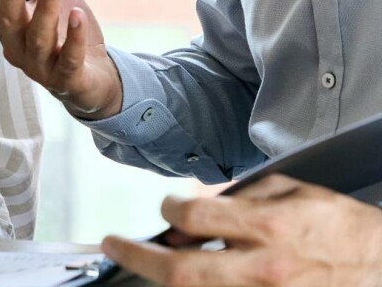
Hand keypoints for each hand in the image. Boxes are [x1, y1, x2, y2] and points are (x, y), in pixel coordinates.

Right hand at [0, 0, 122, 118]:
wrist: (94, 76)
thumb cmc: (63, 28)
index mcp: (8, 23)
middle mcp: (18, 46)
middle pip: (8, 23)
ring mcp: (41, 66)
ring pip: (38, 39)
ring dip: (44, 10)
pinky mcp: (68, 80)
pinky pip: (68, 60)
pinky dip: (73, 39)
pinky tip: (79, 15)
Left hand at [102, 175, 381, 285]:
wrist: (381, 266)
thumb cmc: (335, 224)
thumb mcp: (288, 189)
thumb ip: (237, 197)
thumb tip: (191, 212)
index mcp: (267, 228)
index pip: (194, 215)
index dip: (170, 206)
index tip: (166, 205)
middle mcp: (263, 270)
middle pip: (182, 271)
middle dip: (138, 257)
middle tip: (112, 245)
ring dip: (162, 279)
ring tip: (140, 263)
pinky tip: (182, 278)